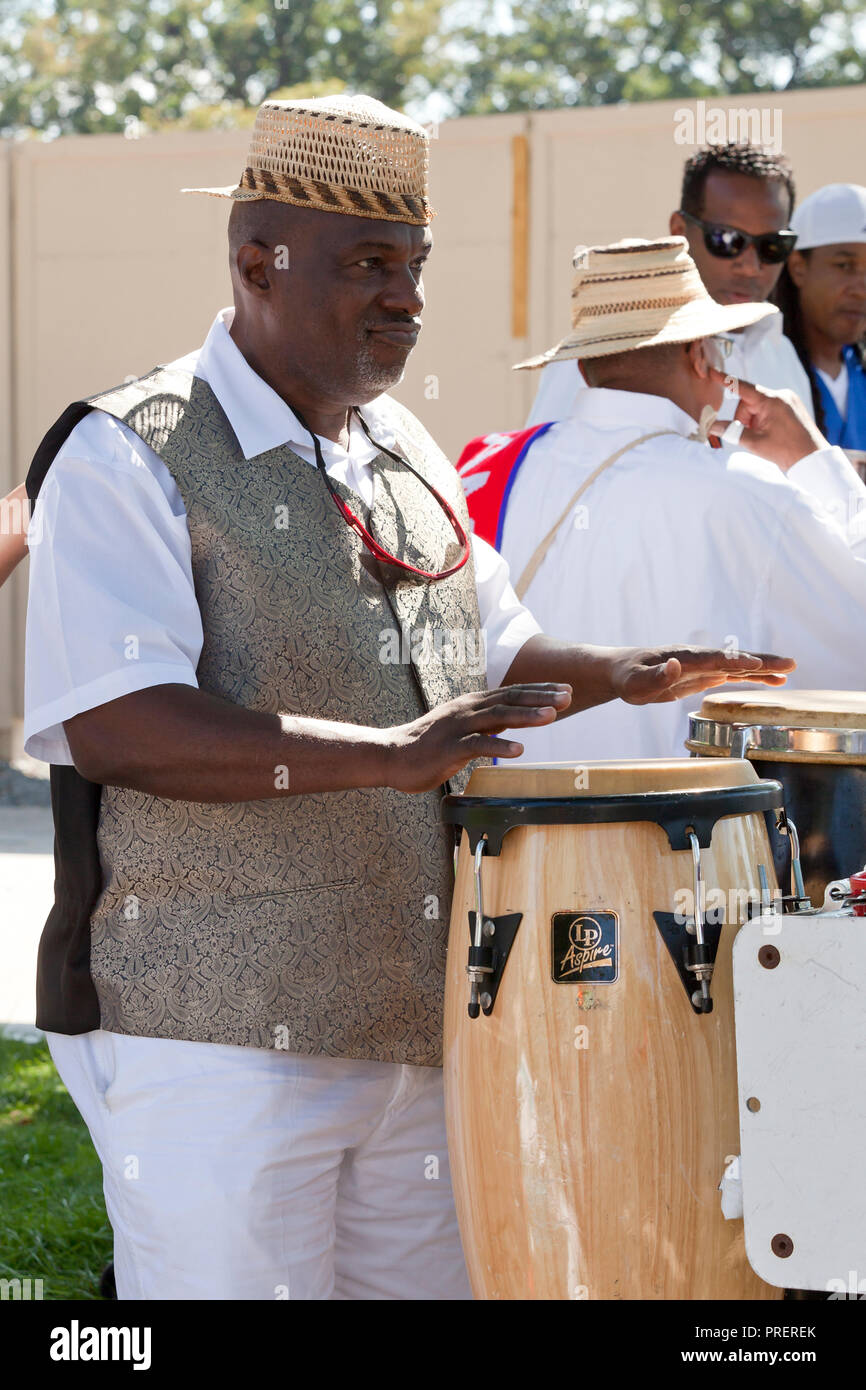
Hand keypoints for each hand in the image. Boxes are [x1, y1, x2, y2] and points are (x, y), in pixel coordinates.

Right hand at [384, 683, 571, 792]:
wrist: (392, 755)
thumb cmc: (429, 745)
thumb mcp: (462, 729)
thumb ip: (486, 722)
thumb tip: (512, 719)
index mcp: (472, 704)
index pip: (511, 692)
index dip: (539, 690)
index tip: (566, 689)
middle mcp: (467, 710)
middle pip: (509, 699)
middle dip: (541, 697)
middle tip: (568, 696)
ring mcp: (457, 727)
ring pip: (496, 717)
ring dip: (525, 716)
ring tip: (552, 716)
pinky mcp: (448, 748)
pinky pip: (477, 745)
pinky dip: (499, 746)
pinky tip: (519, 750)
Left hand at [611, 646, 795, 706]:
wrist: (623, 671)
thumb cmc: (628, 678)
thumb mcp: (636, 683)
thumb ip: (656, 676)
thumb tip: (675, 665)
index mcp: (683, 657)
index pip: (714, 659)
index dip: (735, 662)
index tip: (757, 665)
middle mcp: (698, 658)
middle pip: (735, 658)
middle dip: (762, 662)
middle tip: (790, 664)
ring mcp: (704, 665)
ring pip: (739, 665)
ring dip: (765, 668)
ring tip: (790, 671)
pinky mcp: (705, 674)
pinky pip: (734, 674)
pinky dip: (754, 676)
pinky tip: (773, 681)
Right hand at [707, 368, 828, 469]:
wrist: (812, 459)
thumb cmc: (786, 451)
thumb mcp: (755, 443)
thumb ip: (732, 432)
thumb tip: (711, 426)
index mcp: (772, 401)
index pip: (743, 387)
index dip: (725, 380)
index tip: (711, 371)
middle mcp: (781, 395)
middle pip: (748, 403)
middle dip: (744, 419)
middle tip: (753, 437)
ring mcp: (788, 399)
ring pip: (758, 406)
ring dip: (754, 421)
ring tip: (765, 437)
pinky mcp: (791, 405)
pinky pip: (769, 408)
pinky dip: (763, 420)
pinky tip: (771, 433)